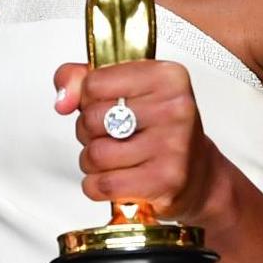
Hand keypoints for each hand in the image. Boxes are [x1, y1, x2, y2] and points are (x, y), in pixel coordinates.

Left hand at [54, 58, 230, 225]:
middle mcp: (175, 108)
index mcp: (167, 76)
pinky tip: (117, 179)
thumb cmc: (159, 130)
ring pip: (94, 155)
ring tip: (116, 160)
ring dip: (93, 162)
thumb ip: (82, 79)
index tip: (109, 106)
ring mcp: (173, 145)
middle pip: (91, 119)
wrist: (199, 177)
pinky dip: (97, 186)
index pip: (94, 82)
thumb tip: (62, 99)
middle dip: (89, 133)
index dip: (89, 99)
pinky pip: (102, 185)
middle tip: (113, 137)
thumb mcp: (126, 90)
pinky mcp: (165, 181)